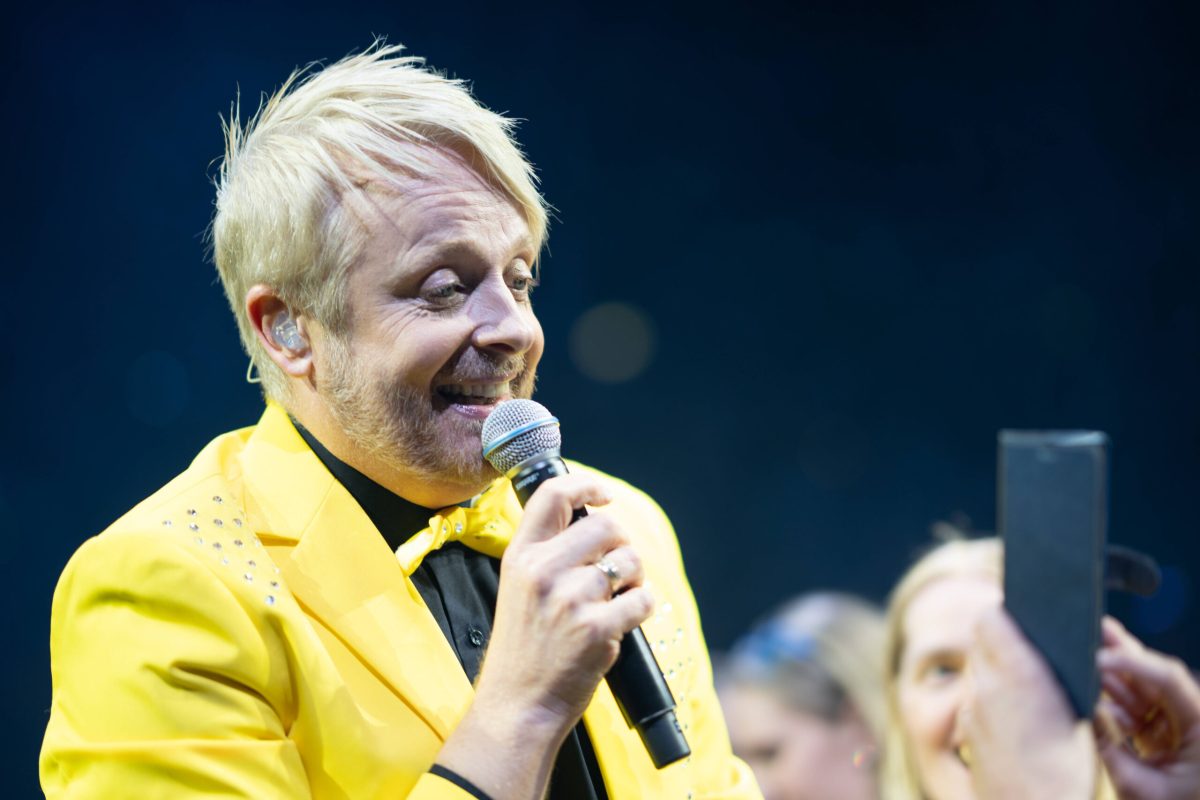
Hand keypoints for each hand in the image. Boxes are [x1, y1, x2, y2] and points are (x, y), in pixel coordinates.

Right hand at [478, 473, 652, 727]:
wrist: (516, 706)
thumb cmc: (523, 650)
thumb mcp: (518, 589)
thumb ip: (547, 554)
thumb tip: (594, 521)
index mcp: (520, 556)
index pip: (553, 495)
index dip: (587, 485)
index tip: (604, 495)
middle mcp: (543, 571)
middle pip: (605, 525)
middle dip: (621, 544)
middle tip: (615, 569)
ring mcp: (570, 599)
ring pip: (629, 561)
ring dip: (633, 579)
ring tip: (615, 601)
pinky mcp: (597, 628)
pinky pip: (642, 599)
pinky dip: (641, 608)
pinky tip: (621, 623)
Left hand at [963, 607, 1096, 799]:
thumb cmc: (1064, 765)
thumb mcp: (1074, 712)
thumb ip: (1047, 673)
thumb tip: (1038, 650)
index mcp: (1017, 670)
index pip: (991, 616)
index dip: (1004, 613)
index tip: (1019, 615)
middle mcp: (985, 683)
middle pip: (981, 641)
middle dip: (999, 640)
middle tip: (1025, 648)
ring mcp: (970, 706)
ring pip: (976, 669)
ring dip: (993, 669)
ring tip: (1023, 683)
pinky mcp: (966, 728)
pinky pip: (973, 698)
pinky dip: (988, 697)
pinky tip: (1012, 713)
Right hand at [1095, 617, 1199, 799]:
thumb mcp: (1141, 788)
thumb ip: (1110, 746)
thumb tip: (1087, 707)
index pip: (1170, 679)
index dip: (1133, 661)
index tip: (1099, 657)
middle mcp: (1198, 720)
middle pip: (1158, 677)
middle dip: (1125, 654)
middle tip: (1096, 627)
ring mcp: (1185, 730)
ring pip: (1147, 692)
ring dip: (1116, 679)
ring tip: (1088, 659)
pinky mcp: (1171, 740)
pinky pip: (1142, 713)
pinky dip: (1118, 706)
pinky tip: (1098, 699)